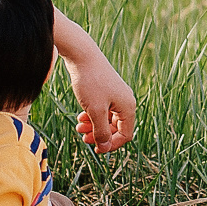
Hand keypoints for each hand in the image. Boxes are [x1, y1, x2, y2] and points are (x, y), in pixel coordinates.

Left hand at [53, 12, 135, 151]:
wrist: (82, 56)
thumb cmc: (90, 82)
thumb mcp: (95, 111)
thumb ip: (101, 131)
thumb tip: (105, 148)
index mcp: (128, 107)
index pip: (125, 135)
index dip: (111, 145)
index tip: (96, 149)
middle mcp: (125, 102)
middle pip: (116, 128)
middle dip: (100, 135)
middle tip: (83, 139)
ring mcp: (116, 95)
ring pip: (107, 119)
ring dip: (93, 126)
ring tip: (78, 127)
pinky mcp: (106, 90)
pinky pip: (102, 110)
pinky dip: (92, 116)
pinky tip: (80, 116)